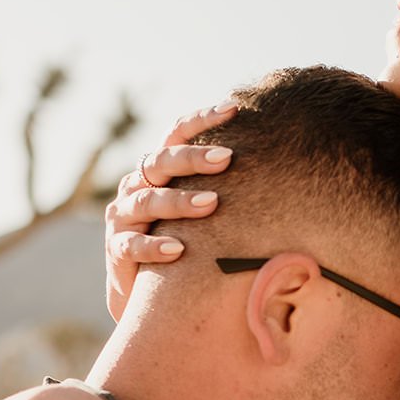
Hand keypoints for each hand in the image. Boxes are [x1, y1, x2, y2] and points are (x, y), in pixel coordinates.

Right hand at [105, 100, 236, 319]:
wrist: (144, 292)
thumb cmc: (185, 246)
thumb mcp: (202, 214)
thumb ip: (225, 190)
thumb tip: (282, 169)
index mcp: (159, 171)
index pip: (176, 134)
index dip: (202, 119)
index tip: (234, 108)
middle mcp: (138, 186)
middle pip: (161, 162)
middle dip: (193, 158)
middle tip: (227, 158)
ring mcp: (125, 218)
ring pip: (148, 201)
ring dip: (180, 201)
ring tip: (212, 203)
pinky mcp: (118, 251)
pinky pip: (132, 245)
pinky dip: (155, 246)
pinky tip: (179, 250)